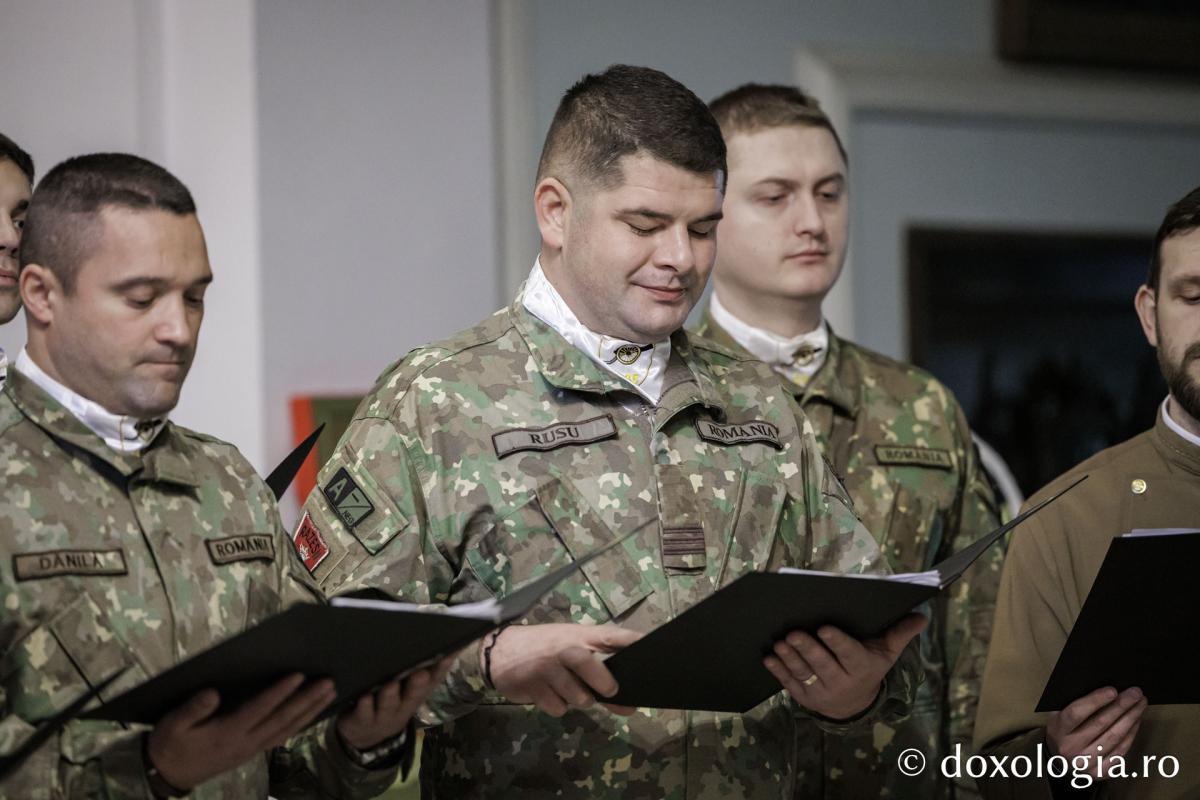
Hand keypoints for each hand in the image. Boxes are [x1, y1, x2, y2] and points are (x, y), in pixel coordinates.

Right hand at [147, 673, 334, 790]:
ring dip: (310, 711)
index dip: (280, 692)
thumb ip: (192, 709)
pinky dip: (299, 724)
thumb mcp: (172, 725)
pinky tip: (311, 713)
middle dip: (307, 700)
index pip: (260, 709)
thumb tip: (212, 692)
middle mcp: (245, 742)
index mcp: (227, 733)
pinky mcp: (252, 752)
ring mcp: (251, 749)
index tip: (298, 675)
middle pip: (283, 719)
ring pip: (287, 729)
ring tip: (330, 692)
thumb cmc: (170, 744)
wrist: (167, 775)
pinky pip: (281, 737)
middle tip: (328, 682)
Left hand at [337, 656, 453, 749]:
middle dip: (418, 686)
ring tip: (391, 685)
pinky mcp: (362, 721)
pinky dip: (364, 707)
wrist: (365, 734)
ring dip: (390, 696)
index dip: (441, 670)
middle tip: (421, 674)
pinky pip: (363, 715)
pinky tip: (365, 698)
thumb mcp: (408, 692)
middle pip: (413, 696)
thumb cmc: (390, 703)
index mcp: (416, 696)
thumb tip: (444, 646)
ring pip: (388, 705)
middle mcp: (403, 708)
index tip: (448, 656)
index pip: (433, 681)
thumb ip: (423, 670)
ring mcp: (383, 716)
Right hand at [486, 623, 640, 716]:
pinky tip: (549, 694)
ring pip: (575, 695)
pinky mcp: (532, 686)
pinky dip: (559, 707)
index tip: (648, 646)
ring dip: (580, 700)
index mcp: (578, 635)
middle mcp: (563, 649)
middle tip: (612, 692)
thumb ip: (595, 664)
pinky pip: (557, 707)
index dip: (629, 641)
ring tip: (571, 691)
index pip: (609, 635)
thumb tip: (624, 692)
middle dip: (603, 681)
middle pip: (589, 663)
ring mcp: (546, 668)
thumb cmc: (543, 647)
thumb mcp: (568, 643)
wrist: (499, 651)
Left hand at [764, 613, 926, 719]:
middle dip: (807, 649)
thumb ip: (900, 633)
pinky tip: (768, 658)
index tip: (824, 628)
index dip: (836, 642)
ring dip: (790, 658)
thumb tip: (922, 615)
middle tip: (792, 633)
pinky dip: (778, 671)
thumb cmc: (869, 668)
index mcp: (861, 668)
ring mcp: (821, 692)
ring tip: (780, 642)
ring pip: (804, 673)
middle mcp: (841, 682)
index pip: (849, 654)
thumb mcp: (886, 653)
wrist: (854, 705)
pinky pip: (790, 684)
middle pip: (822, 664)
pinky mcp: (804, 698)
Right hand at [1046, 686, 1145, 772]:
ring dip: (1130, 719)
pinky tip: (1136, 722)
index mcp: (1058, 730)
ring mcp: (1086, 762)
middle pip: (1100, 724)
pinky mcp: (1100, 772)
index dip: (1095, 701)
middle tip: (1136, 693)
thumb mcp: (1057, 715)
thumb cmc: (1062, 731)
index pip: (1077, 713)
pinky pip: (1120, 751)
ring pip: (1114, 738)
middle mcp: (1071, 747)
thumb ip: (1073, 703)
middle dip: (1121, 706)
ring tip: (1140, 704)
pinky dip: (1131, 735)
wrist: (1059, 763)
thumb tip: (1100, 687)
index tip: (1113, 690)